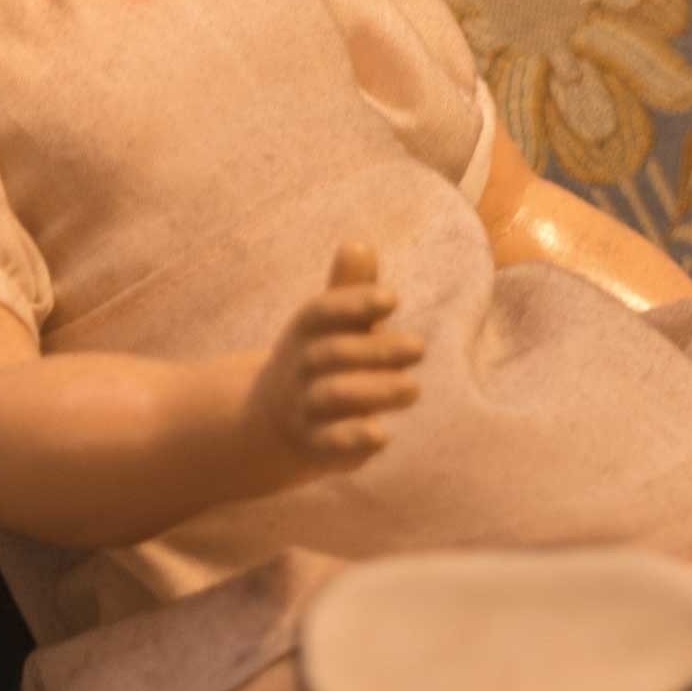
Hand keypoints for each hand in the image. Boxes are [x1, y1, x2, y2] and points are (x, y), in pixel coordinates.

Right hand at [252, 243, 423, 478]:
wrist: (272, 421)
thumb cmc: (321, 359)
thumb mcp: (332, 324)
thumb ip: (350, 289)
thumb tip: (359, 244)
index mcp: (307, 331)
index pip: (322, 311)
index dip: (354, 303)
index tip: (392, 298)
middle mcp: (301, 367)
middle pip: (333, 354)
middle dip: (376, 350)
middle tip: (419, 348)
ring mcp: (306, 407)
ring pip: (333, 397)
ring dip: (373, 391)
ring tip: (412, 388)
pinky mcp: (316, 445)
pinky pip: (330, 443)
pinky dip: (353, 440)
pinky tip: (382, 436)